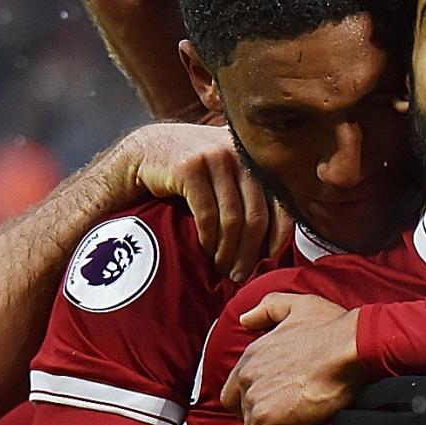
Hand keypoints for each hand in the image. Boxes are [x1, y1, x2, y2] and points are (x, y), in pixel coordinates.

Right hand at [121, 121, 282, 282]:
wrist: (145, 150)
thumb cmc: (192, 172)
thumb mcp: (226, 176)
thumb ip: (250, 194)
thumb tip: (272, 242)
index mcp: (255, 159)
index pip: (280, 201)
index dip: (279, 234)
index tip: (270, 259)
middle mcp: (240, 155)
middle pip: (256, 216)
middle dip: (250, 252)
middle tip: (240, 274)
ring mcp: (215, 158)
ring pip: (233, 219)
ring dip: (228, 251)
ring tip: (222, 269)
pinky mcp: (190, 169)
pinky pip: (207, 214)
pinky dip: (209, 239)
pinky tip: (205, 250)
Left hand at [222, 293, 364, 424]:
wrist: (351, 347)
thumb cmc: (332, 328)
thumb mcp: (298, 305)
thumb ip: (268, 308)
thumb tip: (246, 319)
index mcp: (251, 354)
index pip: (234, 390)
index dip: (252, 403)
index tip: (274, 410)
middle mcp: (247, 377)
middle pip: (240, 414)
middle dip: (258, 423)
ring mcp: (255, 399)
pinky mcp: (269, 420)